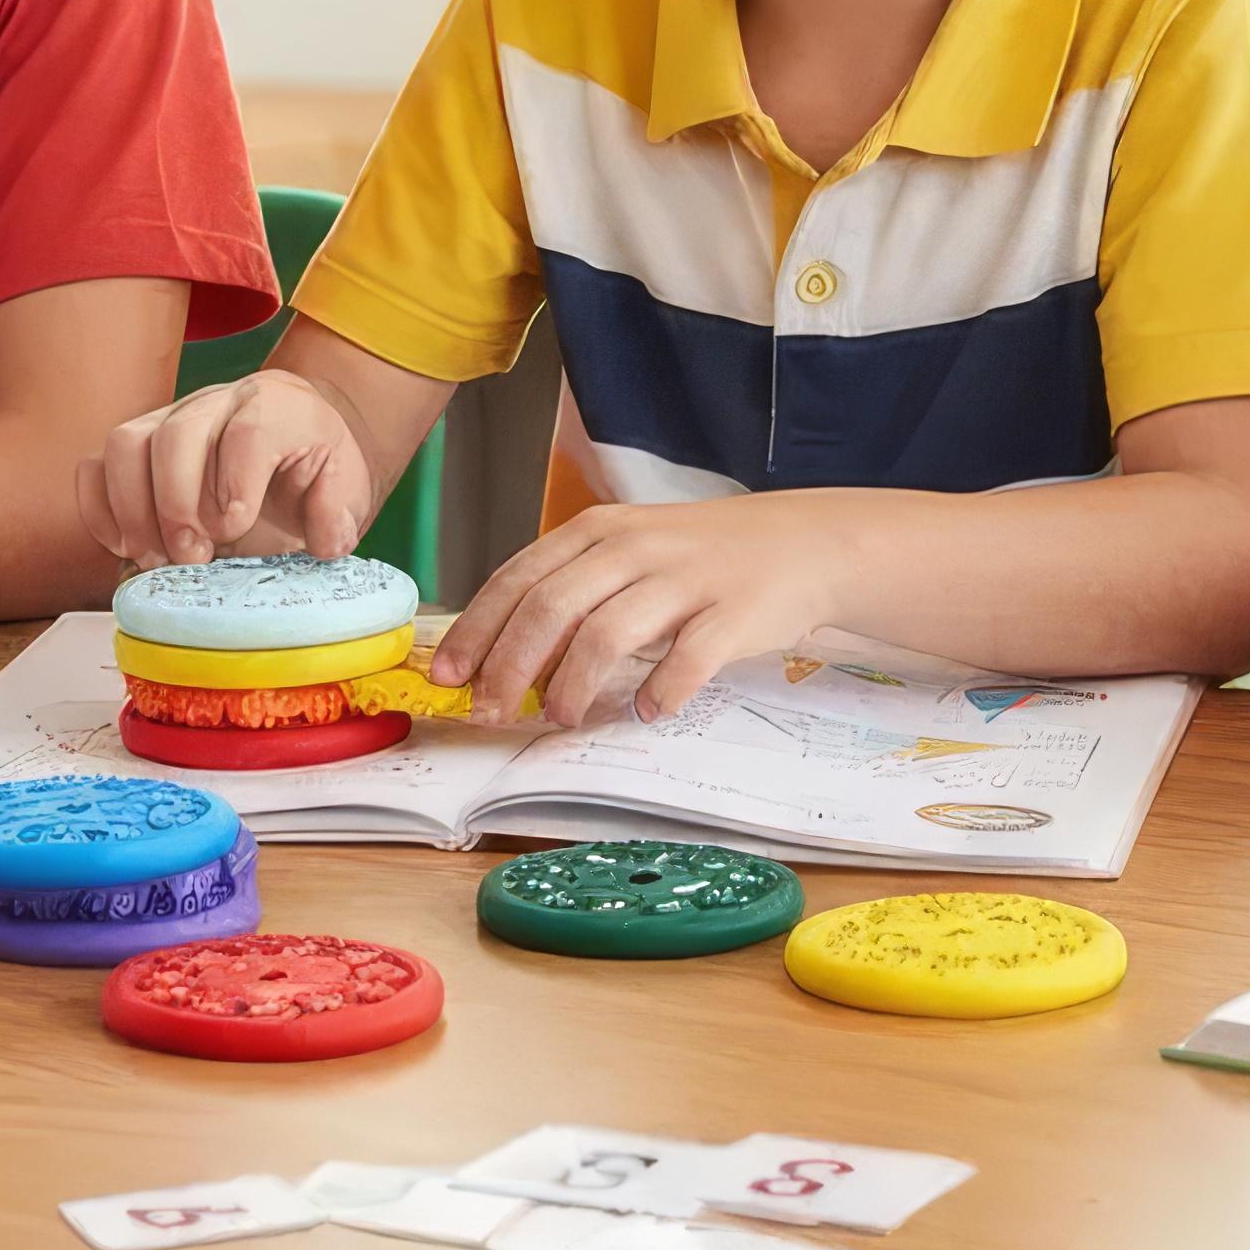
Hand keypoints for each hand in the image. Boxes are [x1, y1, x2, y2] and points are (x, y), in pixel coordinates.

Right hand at [80, 370, 377, 567]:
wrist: (297, 436)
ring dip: (133, 511)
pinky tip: (129, 548)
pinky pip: (95, 467)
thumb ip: (339, 510)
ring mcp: (168, 420)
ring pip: (124, 444)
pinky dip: (101, 511)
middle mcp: (216, 403)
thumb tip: (325, 539)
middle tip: (193, 558)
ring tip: (158, 559)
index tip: (235, 529)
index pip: (247, 432)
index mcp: (276, 407)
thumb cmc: (317, 464)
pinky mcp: (137, 447)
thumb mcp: (348, 485)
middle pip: (175, 434)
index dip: (236, 483)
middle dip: (176, 505)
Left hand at [433, 493, 862, 729]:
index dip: (477, 632)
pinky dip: (659, 692)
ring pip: (608, 634)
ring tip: (561, 719)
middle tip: (492, 713)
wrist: (801, 543)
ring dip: (573, 686)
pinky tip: (647, 710)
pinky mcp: (733, 613)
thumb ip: (572, 591)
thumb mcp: (628, 552)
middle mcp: (635, 548)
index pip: (518, 579)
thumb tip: (503, 658)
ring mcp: (686, 579)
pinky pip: (686, 660)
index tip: (448, 678)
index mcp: (599, 530)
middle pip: (551, 609)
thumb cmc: (699, 557)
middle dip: (509, 668)